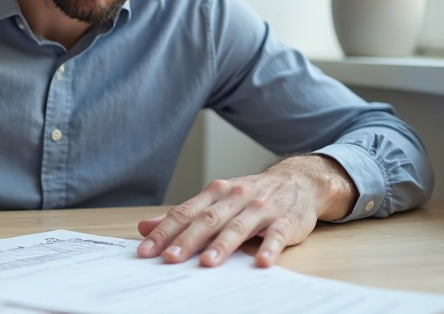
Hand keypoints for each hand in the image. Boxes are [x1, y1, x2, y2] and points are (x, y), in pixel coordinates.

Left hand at [136, 155, 356, 267]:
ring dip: (223, 245)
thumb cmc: (250, 196)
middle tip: (170, 258)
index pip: (185, 213)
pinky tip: (262, 261)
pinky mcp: (286, 220)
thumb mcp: (215, 201)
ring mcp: (261, 209)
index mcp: (215, 194)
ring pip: (238, 227)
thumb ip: (183, 216)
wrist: (298, 180)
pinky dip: (269, 247)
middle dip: (187, 240)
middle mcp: (235, 198)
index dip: (164, 232)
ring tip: (208, 263)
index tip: (146, 250)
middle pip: (207, 220)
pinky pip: (277, 234)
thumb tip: (145, 227)